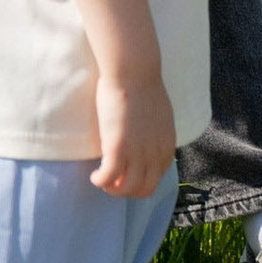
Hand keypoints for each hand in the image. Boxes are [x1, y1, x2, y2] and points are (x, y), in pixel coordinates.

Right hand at [91, 66, 177, 200]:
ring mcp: (137, 153)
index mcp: (167, 146)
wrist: (134, 71)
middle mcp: (155, 154)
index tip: (126, 173)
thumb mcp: (160, 115)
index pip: (156, 178)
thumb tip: (147, 138)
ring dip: (113, 190)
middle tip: (113, 181)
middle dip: (128, 191)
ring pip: (127, 189)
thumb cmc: (143, 85)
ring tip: (102, 180)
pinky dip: (100, 181)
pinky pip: (108, 178)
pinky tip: (94, 176)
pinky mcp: (118, 147)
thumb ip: (157, 133)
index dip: (139, 180)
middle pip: (144, 190)